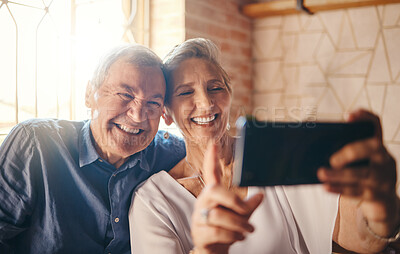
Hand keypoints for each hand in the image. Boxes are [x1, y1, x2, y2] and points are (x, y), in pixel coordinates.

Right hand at [191, 142, 263, 253]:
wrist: (213, 250)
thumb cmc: (225, 229)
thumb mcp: (240, 216)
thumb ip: (248, 205)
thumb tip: (261, 195)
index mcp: (213, 194)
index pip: (210, 173)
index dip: (211, 159)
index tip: (214, 144)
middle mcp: (204, 202)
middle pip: (214, 190)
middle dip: (234, 200)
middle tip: (246, 210)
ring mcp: (199, 218)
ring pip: (218, 215)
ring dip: (239, 224)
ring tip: (248, 230)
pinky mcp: (199, 233)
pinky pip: (216, 232)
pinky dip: (232, 236)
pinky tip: (238, 237)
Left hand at [318, 109, 398, 237]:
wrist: (383, 201)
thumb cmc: (362, 175)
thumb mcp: (357, 161)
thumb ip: (341, 151)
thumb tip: (311, 144)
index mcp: (376, 146)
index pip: (375, 124)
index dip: (363, 117)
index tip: (347, 116)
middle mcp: (383, 158)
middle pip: (372, 147)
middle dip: (350, 151)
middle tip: (332, 159)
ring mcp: (383, 177)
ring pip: (361, 173)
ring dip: (338, 174)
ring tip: (321, 173)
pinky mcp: (378, 195)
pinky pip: (356, 191)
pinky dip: (339, 189)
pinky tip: (325, 186)